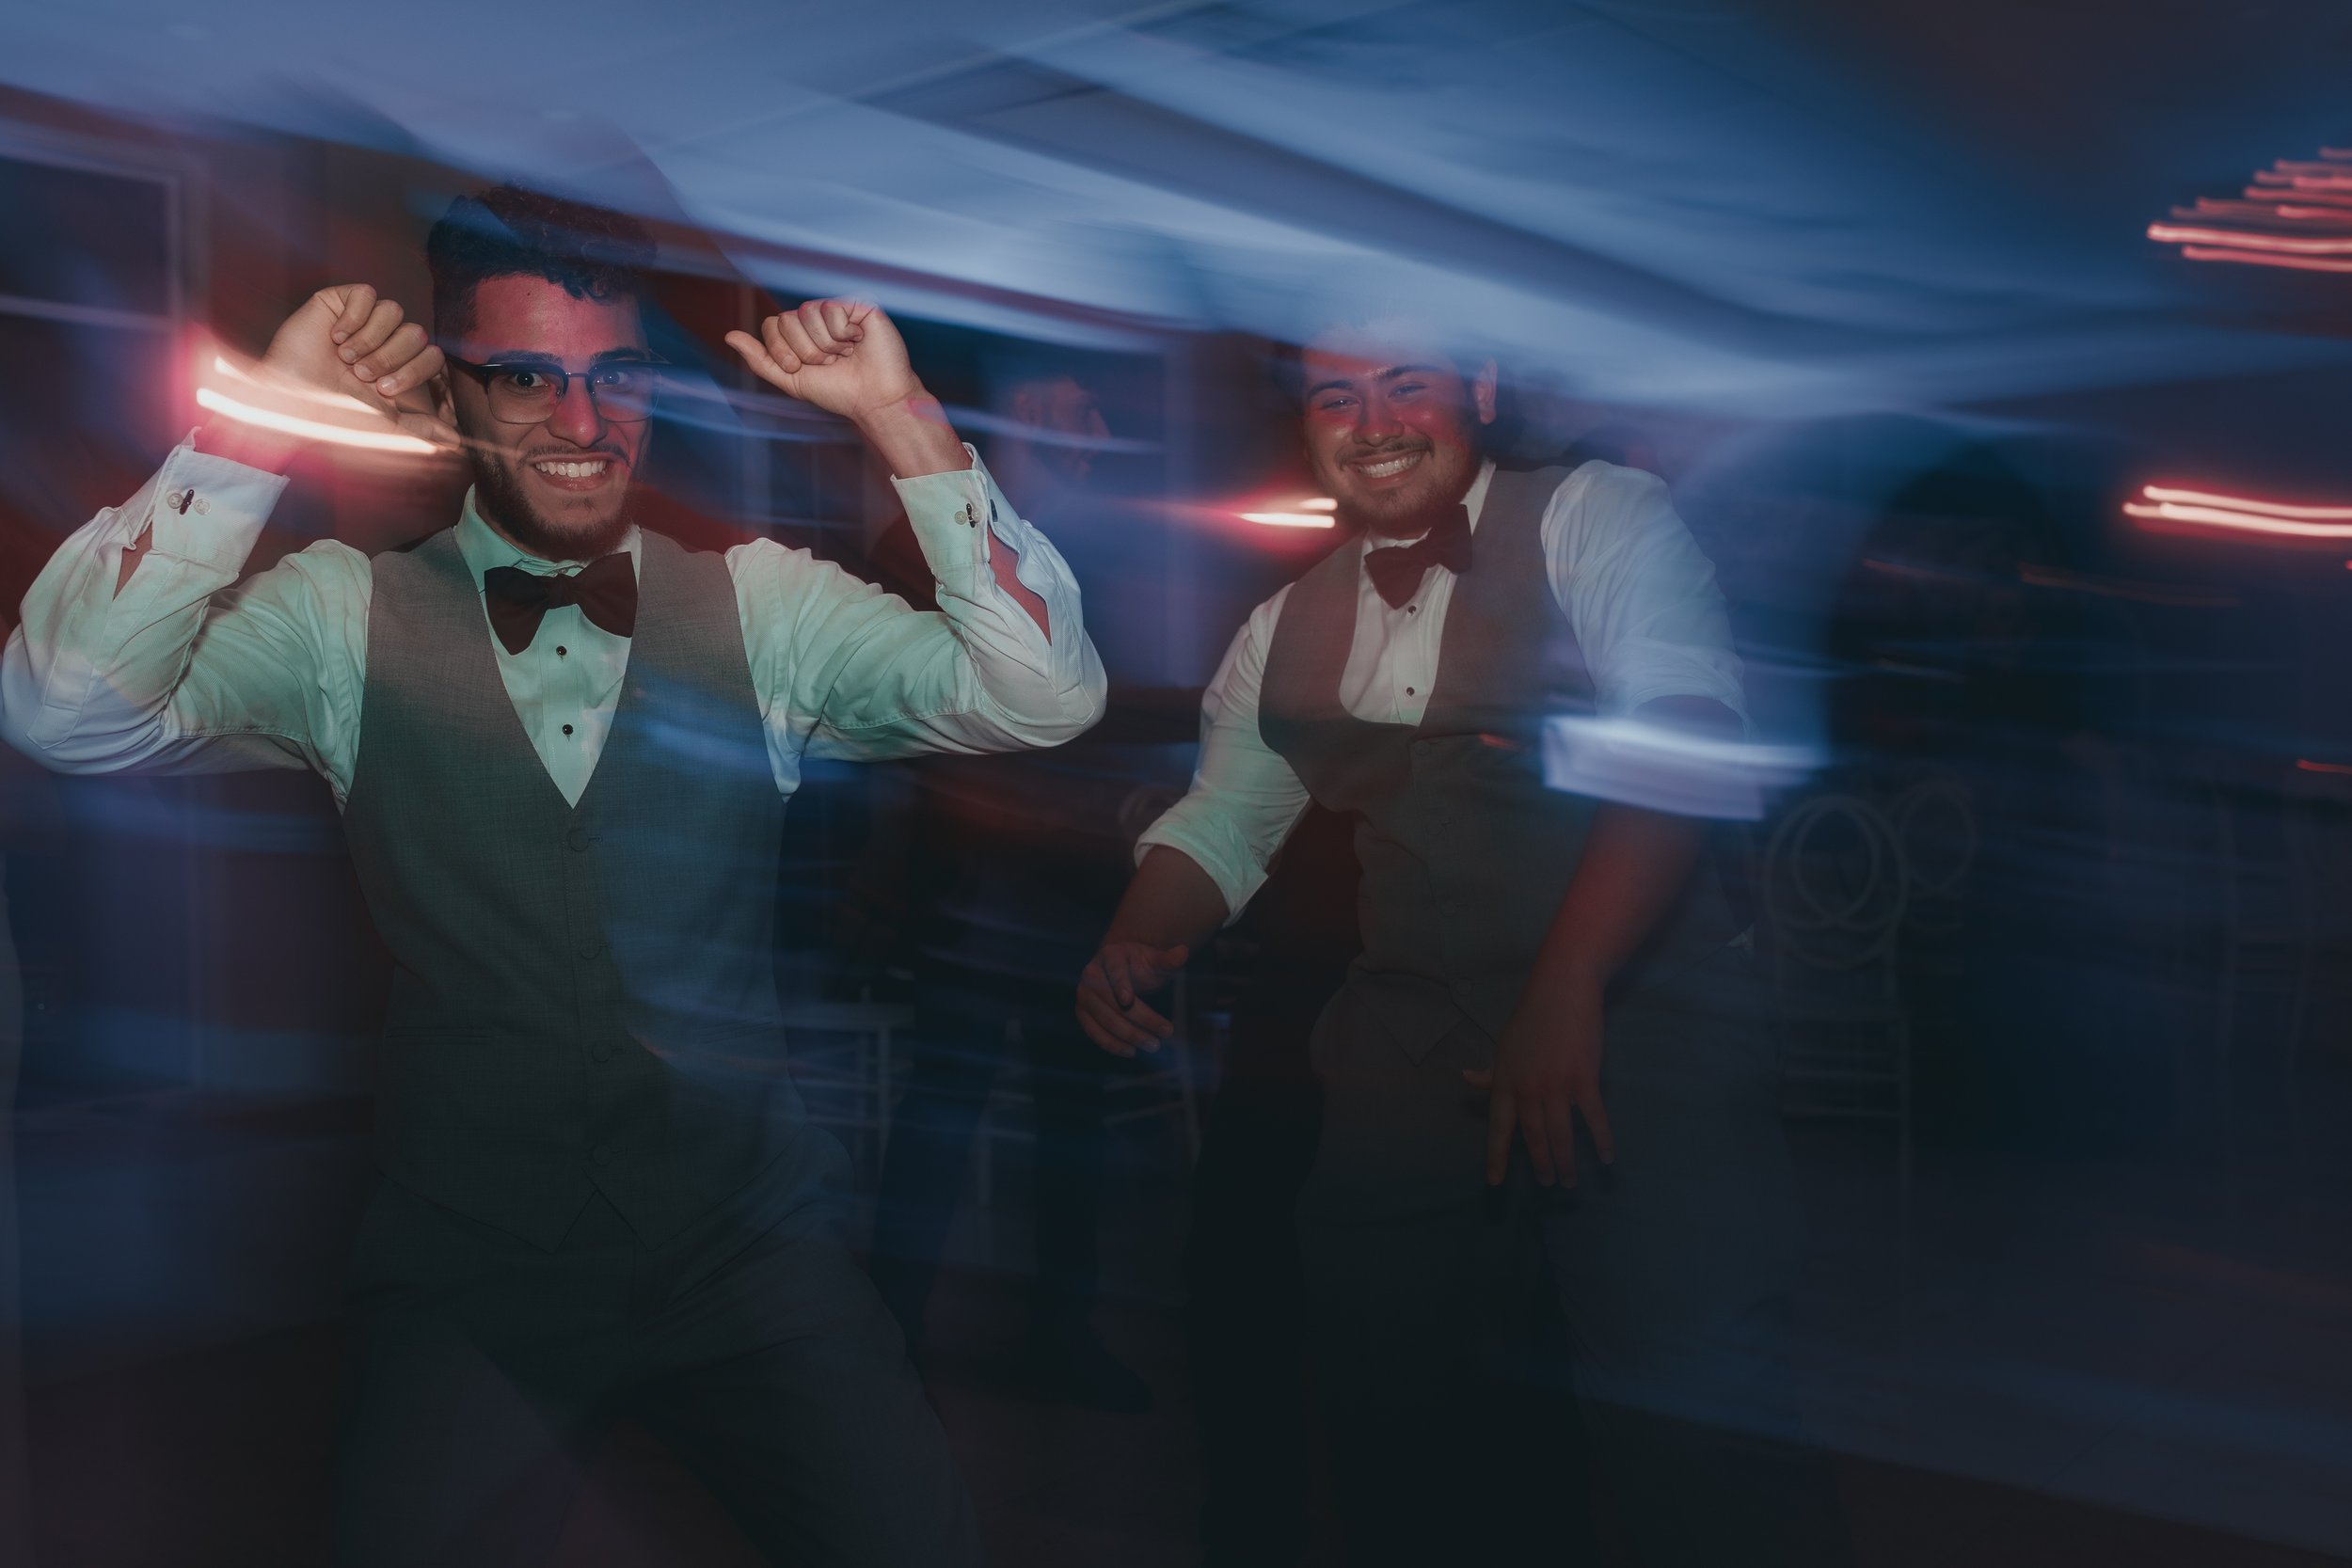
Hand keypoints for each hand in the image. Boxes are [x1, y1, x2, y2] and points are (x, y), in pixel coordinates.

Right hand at [200, 284, 455, 465]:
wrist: (293, 401)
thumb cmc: (336, 415)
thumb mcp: (388, 427)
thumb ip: (423, 429)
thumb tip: (457, 441)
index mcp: (398, 366)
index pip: (433, 354)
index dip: (415, 370)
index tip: (384, 390)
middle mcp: (383, 342)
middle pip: (416, 332)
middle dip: (391, 358)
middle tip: (362, 375)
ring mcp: (361, 321)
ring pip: (394, 310)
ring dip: (370, 340)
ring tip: (346, 358)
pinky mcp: (338, 302)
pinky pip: (366, 293)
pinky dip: (353, 318)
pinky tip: (335, 337)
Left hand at [725, 299, 922, 420]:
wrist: (876, 399)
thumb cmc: (839, 392)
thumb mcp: (791, 381)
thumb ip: (760, 360)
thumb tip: (730, 336)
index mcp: (799, 334)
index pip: (772, 325)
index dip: (783, 350)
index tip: (803, 369)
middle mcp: (815, 318)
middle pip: (787, 319)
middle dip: (806, 350)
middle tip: (830, 362)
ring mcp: (836, 310)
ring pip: (808, 313)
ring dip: (826, 343)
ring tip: (846, 354)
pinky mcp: (858, 305)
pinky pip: (832, 309)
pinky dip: (844, 333)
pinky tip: (859, 341)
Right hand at [1075, 941, 1189, 1057]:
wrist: (1119, 970)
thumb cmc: (1139, 964)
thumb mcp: (1154, 960)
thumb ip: (1168, 959)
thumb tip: (1184, 951)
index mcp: (1109, 955)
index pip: (1114, 970)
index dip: (1120, 984)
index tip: (1128, 1000)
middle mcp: (1091, 974)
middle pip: (1113, 1001)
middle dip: (1141, 1019)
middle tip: (1167, 1032)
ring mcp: (1084, 995)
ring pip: (1104, 1019)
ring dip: (1129, 1035)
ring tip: (1154, 1045)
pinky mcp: (1082, 1013)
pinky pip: (1094, 1032)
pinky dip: (1112, 1044)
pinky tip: (1132, 1051)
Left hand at [1463, 977, 1613, 1186]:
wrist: (1561, 991)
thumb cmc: (1532, 1017)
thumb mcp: (1504, 1046)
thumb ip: (1492, 1071)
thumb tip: (1467, 1079)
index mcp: (1505, 1082)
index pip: (1498, 1128)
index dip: (1496, 1156)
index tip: (1495, 1182)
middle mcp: (1527, 1090)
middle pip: (1533, 1138)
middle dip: (1541, 1165)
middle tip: (1548, 1184)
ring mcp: (1556, 1087)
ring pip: (1561, 1136)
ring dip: (1566, 1163)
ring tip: (1569, 1181)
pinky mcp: (1583, 1080)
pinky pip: (1593, 1119)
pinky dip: (1600, 1141)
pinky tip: (1606, 1158)